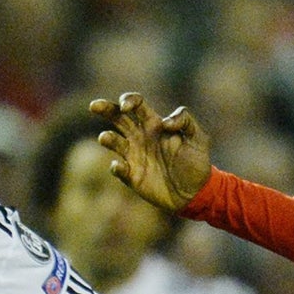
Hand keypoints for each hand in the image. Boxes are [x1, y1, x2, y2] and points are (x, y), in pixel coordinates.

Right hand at [90, 92, 212, 211]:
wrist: (196, 192)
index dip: (128, 100)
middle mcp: (140, 137)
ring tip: (106, 138)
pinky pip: (118, 169)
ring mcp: (134, 156)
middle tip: (94, 106)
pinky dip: (116, 166)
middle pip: (117, 117)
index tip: (126, 106)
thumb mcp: (199, 137)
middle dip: (105, 109)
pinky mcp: (132, 176)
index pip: (136, 104)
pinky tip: (119, 166)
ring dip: (107, 138)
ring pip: (113, 141)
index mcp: (154, 124)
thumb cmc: (197, 162)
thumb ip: (186, 120)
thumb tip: (165, 122)